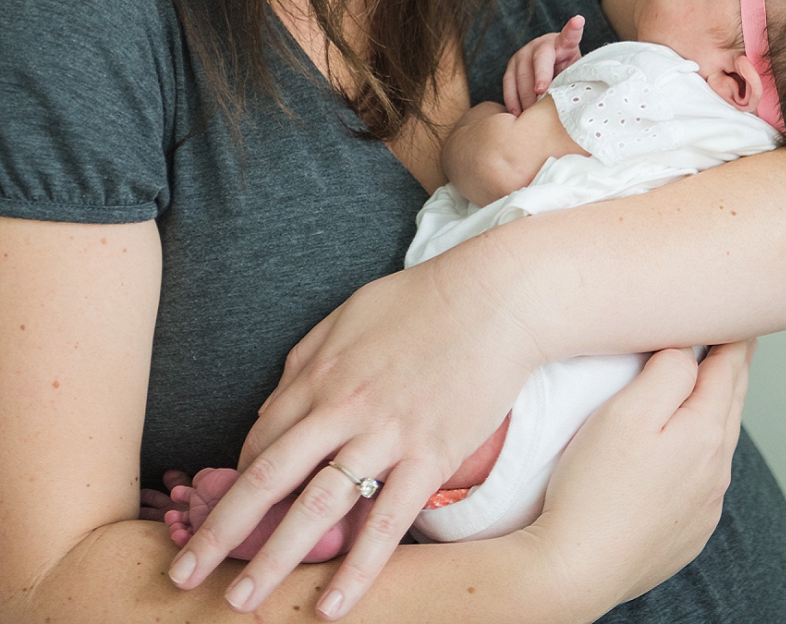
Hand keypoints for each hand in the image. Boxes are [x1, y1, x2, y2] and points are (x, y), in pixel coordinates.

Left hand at [168, 247, 543, 614]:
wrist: (500, 295)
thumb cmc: (426, 299)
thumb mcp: (349, 314)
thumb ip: (307, 359)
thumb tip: (275, 402)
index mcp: (319, 375)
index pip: (260, 442)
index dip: (235, 484)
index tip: (224, 516)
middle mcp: (343, 409)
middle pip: (267, 479)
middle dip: (220, 532)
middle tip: (184, 576)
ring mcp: (387, 435)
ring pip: (318, 508)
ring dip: (274, 560)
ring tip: (242, 604)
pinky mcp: (432, 454)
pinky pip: (388, 522)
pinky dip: (358, 567)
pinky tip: (334, 605)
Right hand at [503, 15, 584, 113]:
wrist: (551, 69)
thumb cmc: (567, 73)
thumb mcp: (574, 72)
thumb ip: (574, 78)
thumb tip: (576, 99)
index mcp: (563, 43)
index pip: (570, 35)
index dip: (573, 29)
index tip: (578, 21)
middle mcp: (541, 44)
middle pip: (539, 62)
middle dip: (539, 83)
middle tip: (541, 102)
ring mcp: (523, 54)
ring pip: (521, 75)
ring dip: (525, 97)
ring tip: (531, 114)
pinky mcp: (511, 66)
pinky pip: (508, 83)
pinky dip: (512, 100)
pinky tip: (516, 114)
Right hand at [528, 342, 752, 614]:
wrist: (574, 572)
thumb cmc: (593, 491)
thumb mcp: (628, 411)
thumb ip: (668, 370)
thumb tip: (690, 347)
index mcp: (707, 431)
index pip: (730, 366)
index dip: (733, 334)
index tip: (736, 313)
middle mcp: (716, 469)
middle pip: (731, 402)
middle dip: (731, 368)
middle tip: (731, 340)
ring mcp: (704, 505)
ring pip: (719, 443)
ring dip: (716, 412)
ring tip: (709, 388)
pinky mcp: (686, 533)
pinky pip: (703, 482)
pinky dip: (699, 457)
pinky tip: (683, 454)